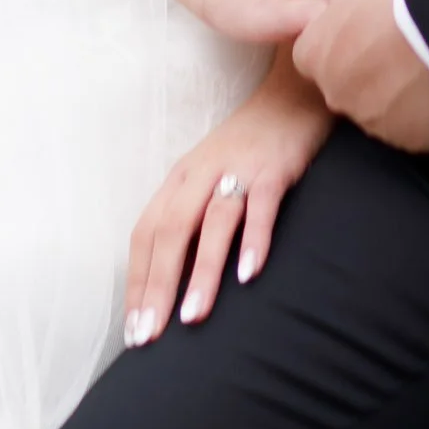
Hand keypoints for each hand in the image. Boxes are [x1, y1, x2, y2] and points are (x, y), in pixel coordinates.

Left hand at [123, 49, 332, 346]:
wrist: (294, 91)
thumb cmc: (250, 146)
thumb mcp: (211, 176)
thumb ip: (194, 218)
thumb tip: (176, 282)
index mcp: (180, 178)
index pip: (146, 232)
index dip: (137, 281)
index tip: (134, 330)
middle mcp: (201, 172)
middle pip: (170, 231)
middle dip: (157, 286)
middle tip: (151, 337)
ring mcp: (238, 168)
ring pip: (212, 222)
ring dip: (201, 271)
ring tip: (193, 318)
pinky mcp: (274, 167)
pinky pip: (261, 206)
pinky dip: (253, 239)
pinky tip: (249, 274)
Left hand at [292, 0, 428, 151]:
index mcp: (316, 53)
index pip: (312, 52)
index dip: (336, 38)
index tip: (363, 25)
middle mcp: (337, 94)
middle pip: (342, 84)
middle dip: (363, 68)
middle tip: (396, 42)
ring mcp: (375, 122)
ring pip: (376, 109)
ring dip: (391, 92)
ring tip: (422, 61)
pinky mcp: (411, 140)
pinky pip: (410, 128)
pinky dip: (420, 113)